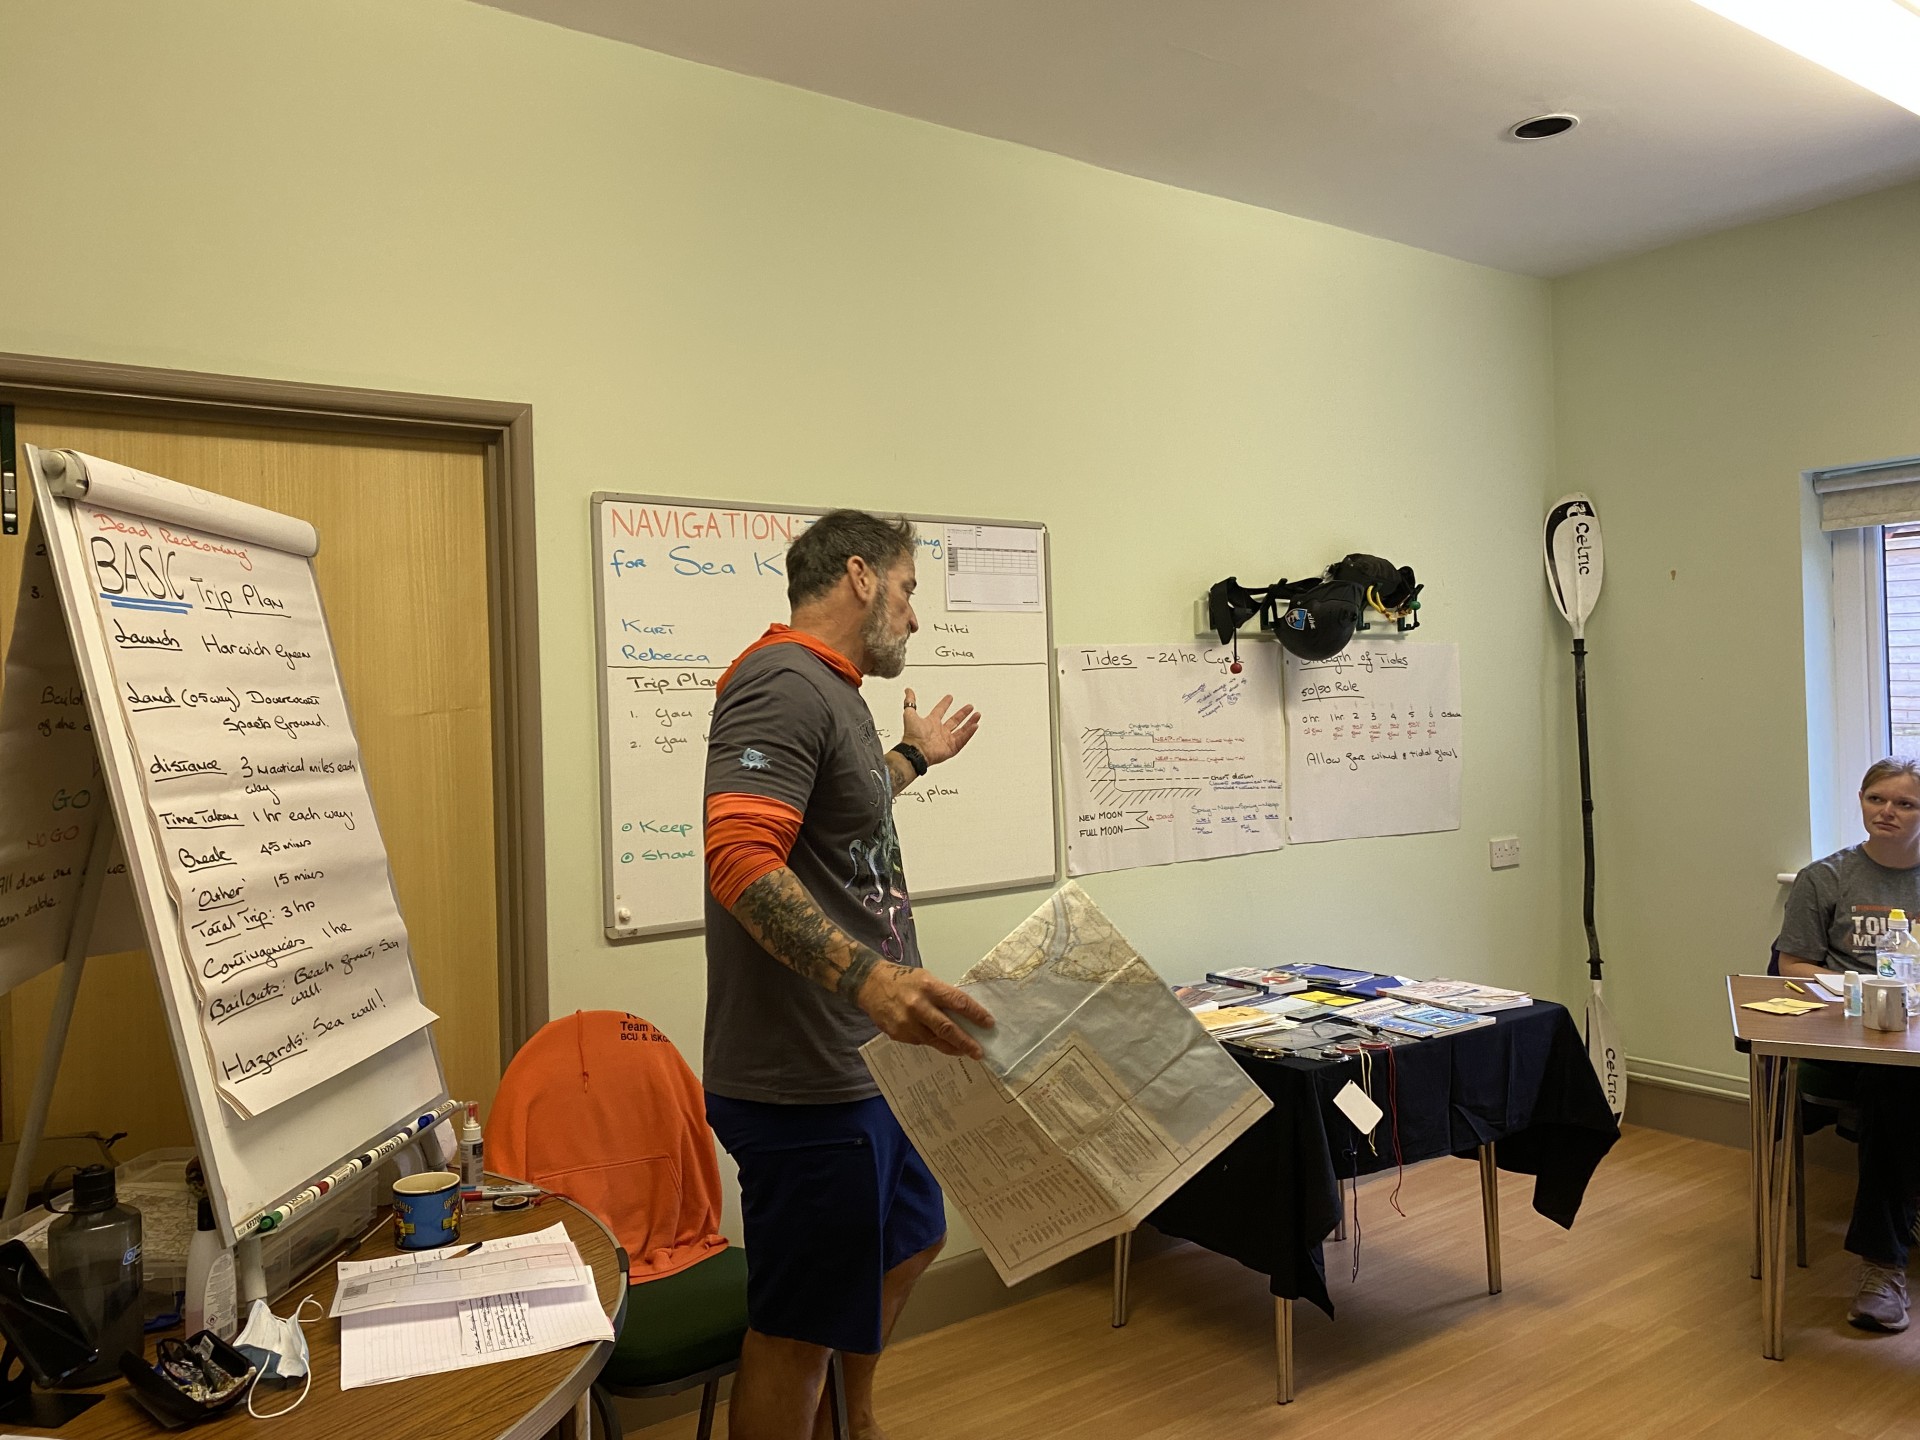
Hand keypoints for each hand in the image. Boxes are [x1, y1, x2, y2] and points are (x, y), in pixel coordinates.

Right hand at [855, 963, 995, 1058]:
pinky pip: (921, 1041)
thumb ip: (943, 995)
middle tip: (979, 1052)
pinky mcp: (898, 1034)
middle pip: (947, 1028)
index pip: (958, 1002)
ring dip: (952, 1047)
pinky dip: (933, 1042)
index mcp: (929, 987)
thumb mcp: (926, 979)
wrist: (870, 984)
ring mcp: (906, 1022)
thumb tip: (965, 1014)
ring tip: (965, 1051)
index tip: (989, 1023)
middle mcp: (918, 1006)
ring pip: (935, 1040)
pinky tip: (940, 1042)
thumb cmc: (903, 980)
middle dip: (966, 1042)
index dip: (976, 1014)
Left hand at [902, 689, 979, 765]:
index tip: (949, 697)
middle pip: (954, 721)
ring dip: (969, 722)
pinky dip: (969, 733)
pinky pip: (963, 740)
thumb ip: (910, 702)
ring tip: (977, 715)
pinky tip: (975, 726)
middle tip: (970, 706)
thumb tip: (908, 691)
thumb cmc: (912, 736)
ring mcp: (946, 740)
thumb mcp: (909, 714)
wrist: (916, 751)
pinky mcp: (951, 749)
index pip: (940, 711)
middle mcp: (939, 732)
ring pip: (961, 730)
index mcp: (931, 723)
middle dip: (962, 713)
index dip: (945, 704)